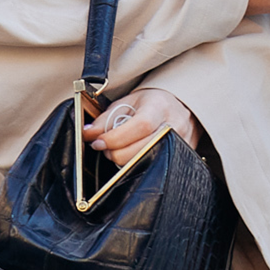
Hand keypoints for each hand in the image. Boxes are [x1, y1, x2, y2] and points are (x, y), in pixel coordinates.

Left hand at [80, 86, 195, 166]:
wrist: (177, 107)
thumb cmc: (149, 104)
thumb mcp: (126, 103)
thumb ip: (105, 119)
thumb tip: (87, 134)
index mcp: (159, 106)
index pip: (140, 126)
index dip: (117, 138)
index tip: (99, 142)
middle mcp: (174, 124)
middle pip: (143, 149)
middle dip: (117, 153)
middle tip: (106, 148)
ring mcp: (181, 142)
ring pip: (149, 162)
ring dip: (126, 160)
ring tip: (119, 150)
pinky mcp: (182, 156)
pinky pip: (156, 166)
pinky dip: (138, 164)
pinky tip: (132, 156)